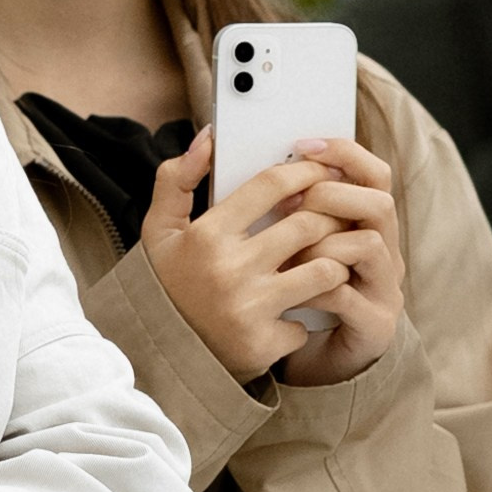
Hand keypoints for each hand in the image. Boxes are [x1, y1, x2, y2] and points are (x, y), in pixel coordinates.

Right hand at [141, 130, 349, 380]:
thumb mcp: (159, 229)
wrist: (156, 355)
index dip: (305, 173)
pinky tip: (294, 313)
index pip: (271, 185)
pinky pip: (307, 321)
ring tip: (327, 260)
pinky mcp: (262, 343)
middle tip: (335, 216)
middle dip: (329, 215)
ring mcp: (248, 307)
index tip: (322, 172)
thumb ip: (177, 178)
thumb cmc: (165, 284)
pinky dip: (305, 317)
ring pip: (324, 271)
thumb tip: (209, 137)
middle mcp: (228, 269)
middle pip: (307, 224)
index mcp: (206, 234)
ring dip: (332, 263)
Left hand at [273, 137, 402, 385]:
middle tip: (294, 204)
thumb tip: (244, 160)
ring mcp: (383, 289)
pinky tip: (288, 292)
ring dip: (325, 242)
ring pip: (370, 244)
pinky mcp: (374, 325)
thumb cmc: (293, 297)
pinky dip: (317, 288)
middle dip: (334, 195)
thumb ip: (279, 208)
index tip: (304, 145)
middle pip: (380, 203)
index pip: (373, 173)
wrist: (311, 362)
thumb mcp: (284, 246)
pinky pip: (349, 295)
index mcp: (364, 227)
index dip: (345, 154)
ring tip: (287, 254)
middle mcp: (383, 253)